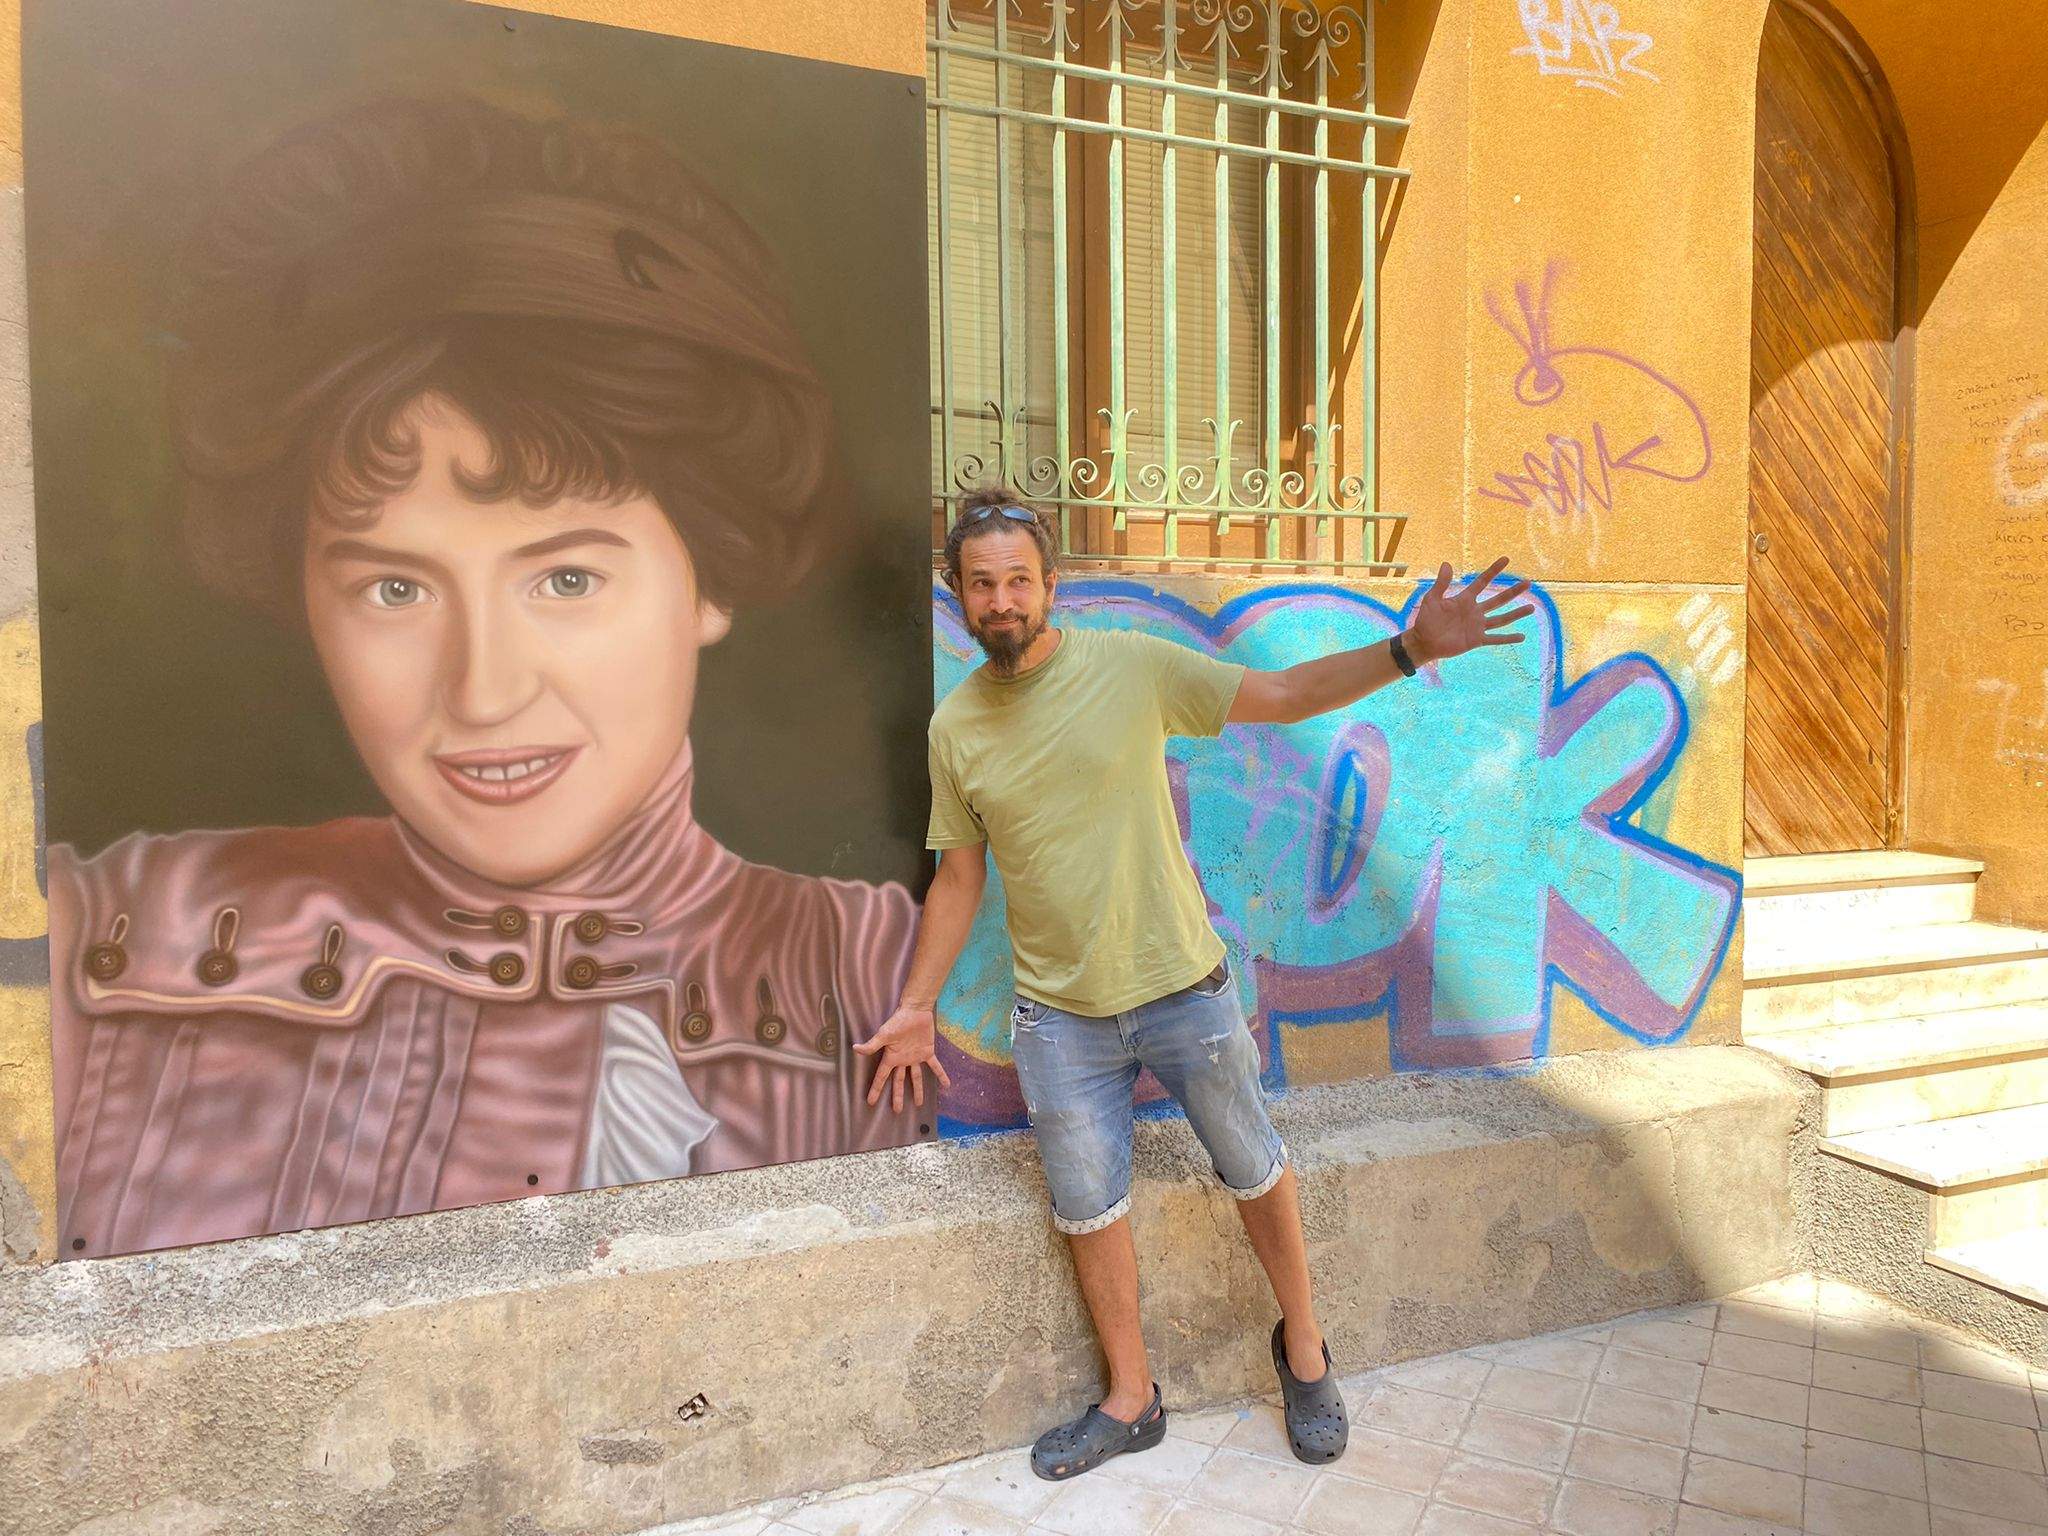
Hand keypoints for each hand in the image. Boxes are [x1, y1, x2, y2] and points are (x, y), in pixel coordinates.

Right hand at [853, 1003, 953, 1112]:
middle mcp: (902, 1060)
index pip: (881, 1077)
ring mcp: (915, 1057)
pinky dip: (941, 1075)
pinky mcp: (927, 1052)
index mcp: (891, 1058)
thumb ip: (872, 1045)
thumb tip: (855, 1049)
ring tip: (918, 1103)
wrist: (915, 1010)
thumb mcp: (884, 1034)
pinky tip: (947, 1085)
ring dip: (917, 1090)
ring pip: (915, 1077)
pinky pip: (935, 1066)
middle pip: (898, 1082)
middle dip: (897, 1096)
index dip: (876, 1090)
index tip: (870, 1102)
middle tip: (897, 1111)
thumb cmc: (898, 1021)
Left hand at [1407, 556, 1534, 664]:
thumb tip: (1446, 563)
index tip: (1506, 559)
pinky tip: (1522, 636)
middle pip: (1498, 599)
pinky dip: (1508, 638)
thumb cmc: (1426, 619)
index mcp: (1465, 599)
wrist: (1424, 641)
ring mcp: (1477, 626)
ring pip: (1502, 619)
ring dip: (1516, 614)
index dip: (1493, 570)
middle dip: (1513, 592)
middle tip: (1528, 583)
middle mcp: (1475, 611)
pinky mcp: (1476, 640)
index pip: (1482, 582)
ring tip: (1532, 608)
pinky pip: (1496, 639)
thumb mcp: (1432, 599)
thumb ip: (1441, 583)